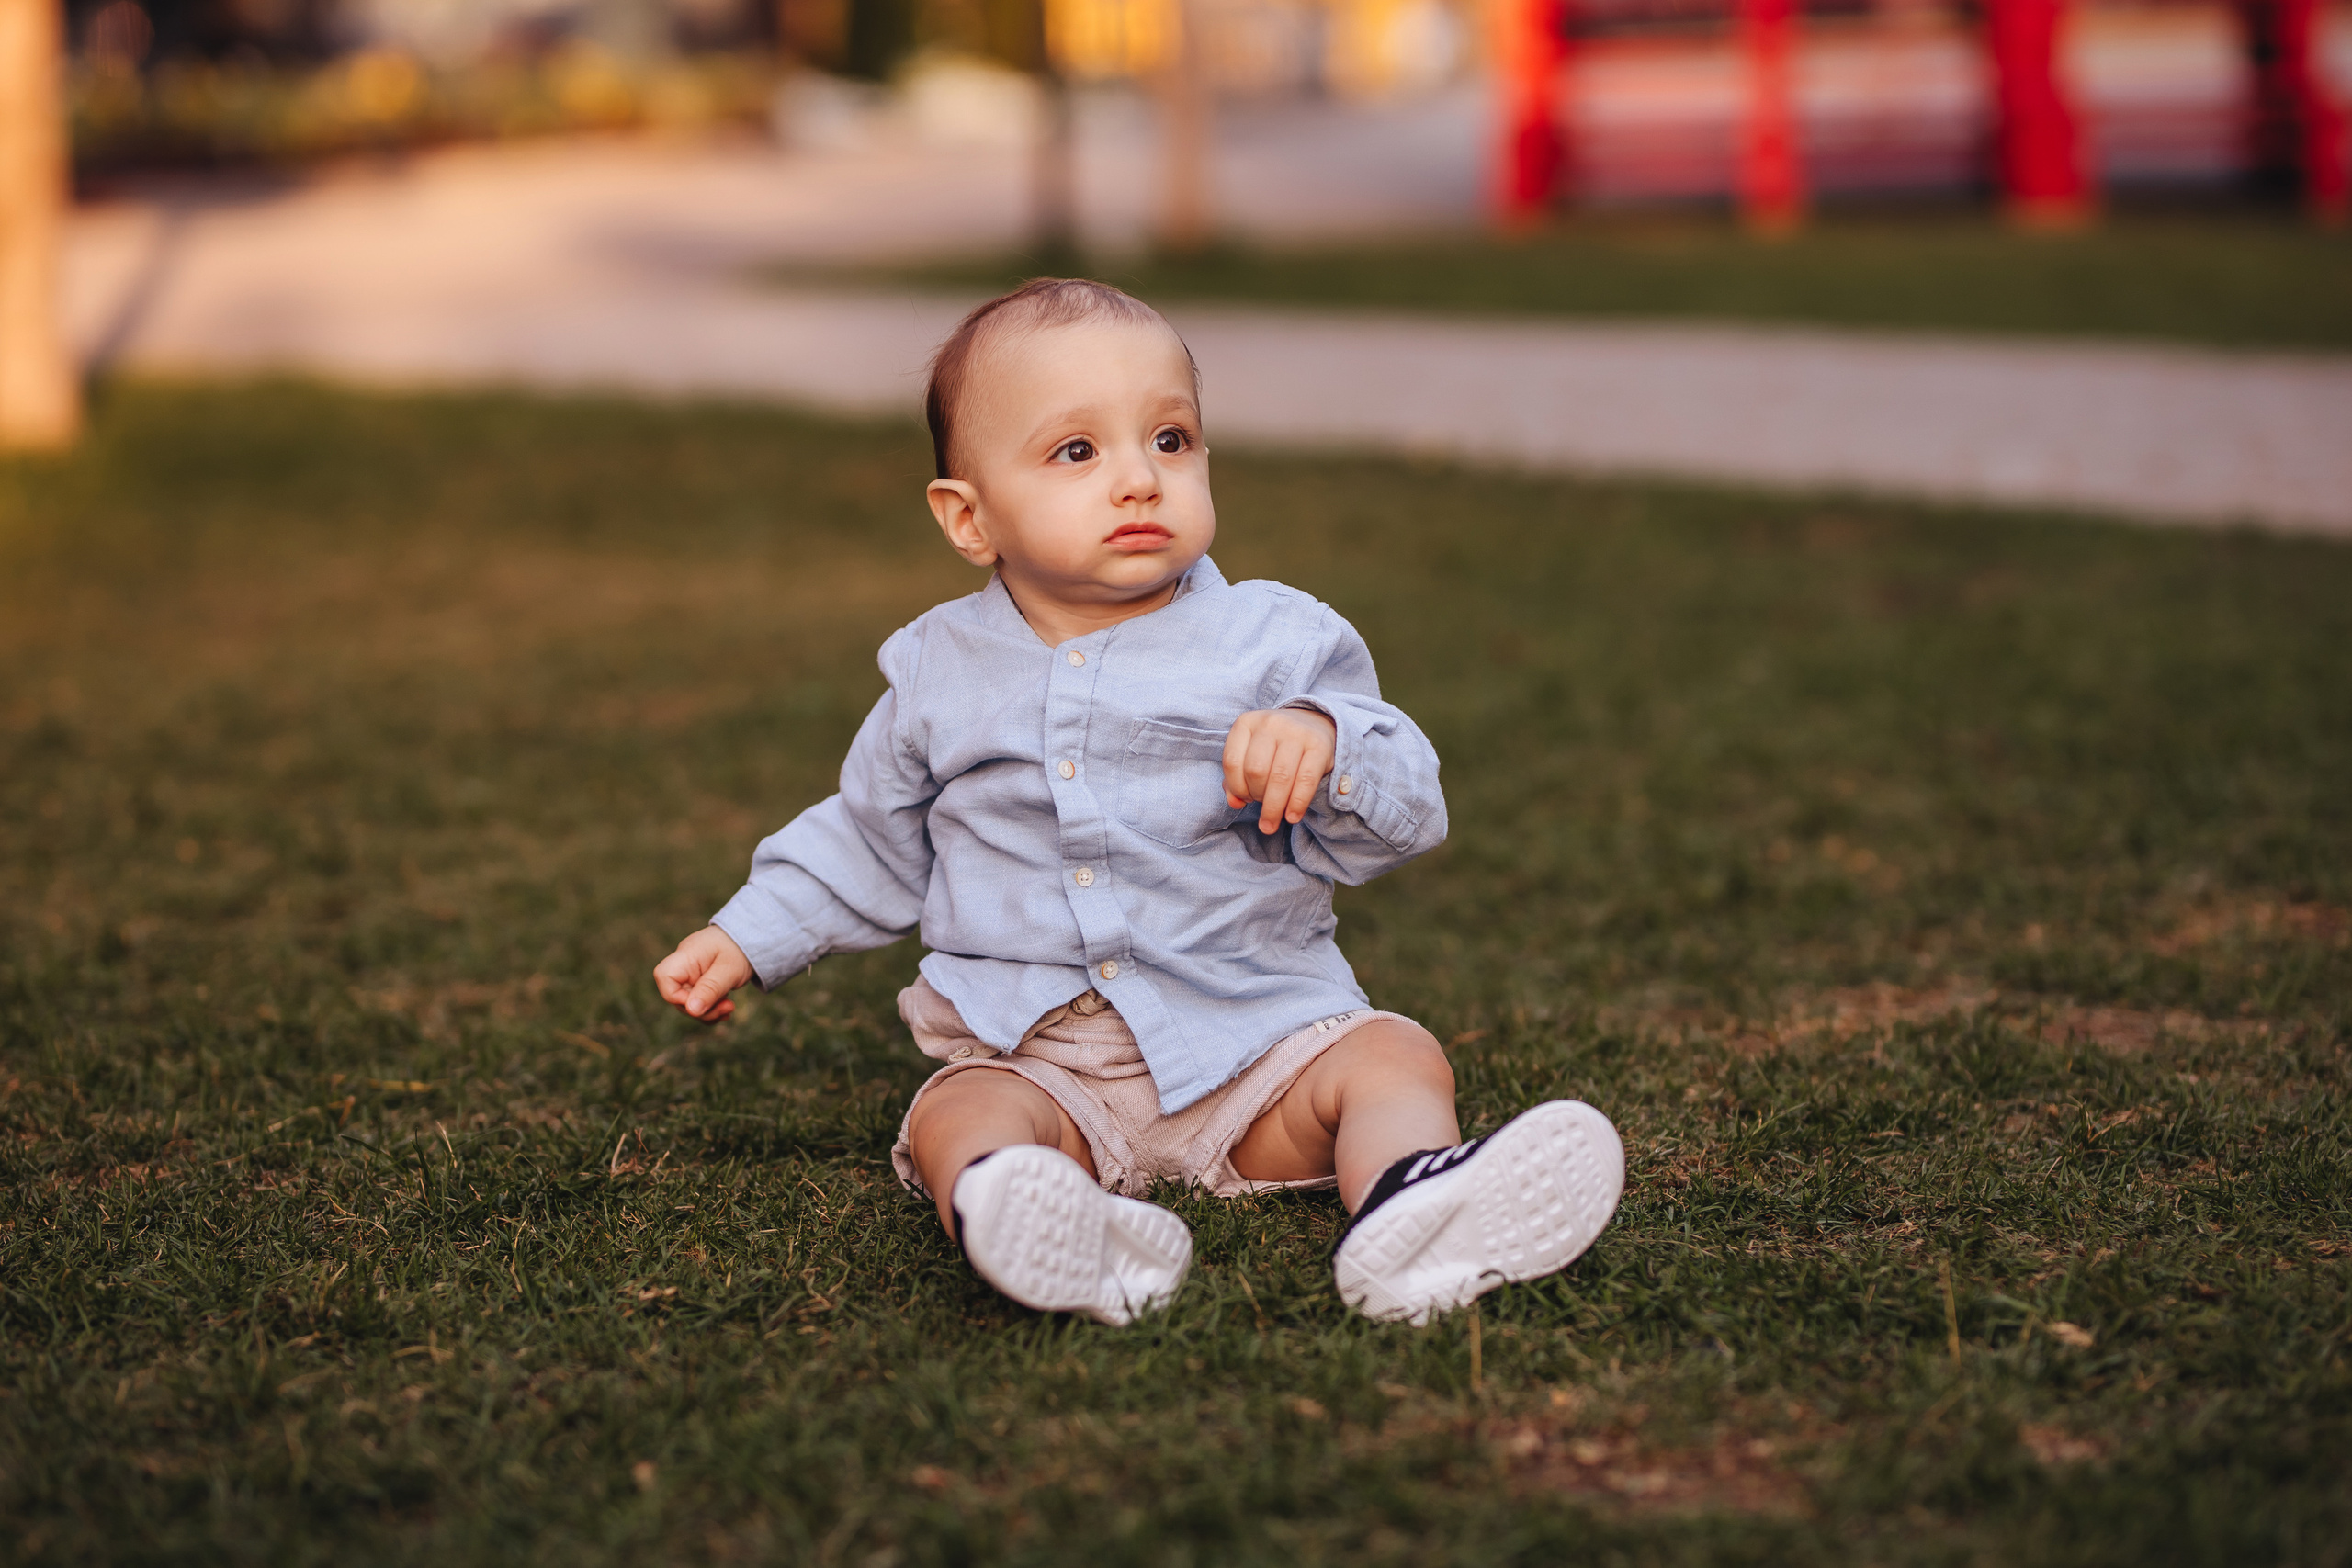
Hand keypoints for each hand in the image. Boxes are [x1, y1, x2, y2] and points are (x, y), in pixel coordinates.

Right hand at [653, 925, 755, 1022]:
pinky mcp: (698, 982)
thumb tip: (691, 1010)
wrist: (751, 939)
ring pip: (688, 1003)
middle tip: (727, 1008)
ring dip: (708, 1012)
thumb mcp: (729, 970)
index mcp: (686, 955)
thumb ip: (710, 989)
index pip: (665, 977)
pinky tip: (725, 1008)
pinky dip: (710, 1009)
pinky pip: (697, 1002)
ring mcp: (689, 974)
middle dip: (701, 1010)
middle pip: (676, 996)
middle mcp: (683, 965)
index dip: (677, 997)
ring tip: (729, 1008)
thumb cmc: (740, 949)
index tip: (703, 1003)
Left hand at [1223, 707, 1338, 834]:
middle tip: (1262, 808)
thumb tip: (1235, 802)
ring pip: (1280, 778)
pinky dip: (1297, 803)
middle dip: (1257, 797)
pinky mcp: (1319, 746)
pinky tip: (1292, 817)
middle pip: (1256, 771)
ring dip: (1274, 808)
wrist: (1313, 726)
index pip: (1232, 762)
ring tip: (1271, 824)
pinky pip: (1306, 780)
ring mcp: (1296, 732)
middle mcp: (1270, 723)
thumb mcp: (1250, 754)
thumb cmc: (1275, 747)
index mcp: (1247, 722)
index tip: (1245, 799)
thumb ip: (1235, 779)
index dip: (1236, 788)